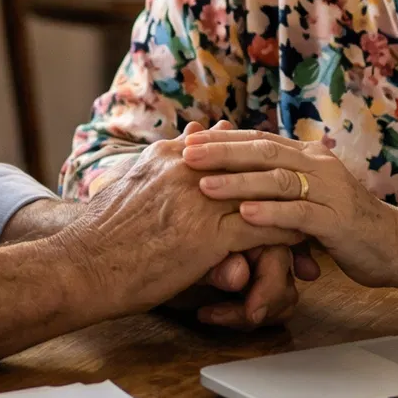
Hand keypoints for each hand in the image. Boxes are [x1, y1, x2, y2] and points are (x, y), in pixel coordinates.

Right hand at [54, 133, 304, 320]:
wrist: (81, 267)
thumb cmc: (103, 235)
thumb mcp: (133, 182)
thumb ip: (169, 158)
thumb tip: (197, 130)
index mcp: (170, 155)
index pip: (230, 147)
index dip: (258, 160)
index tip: (281, 169)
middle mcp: (189, 170)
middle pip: (254, 166)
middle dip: (283, 180)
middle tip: (309, 191)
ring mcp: (200, 201)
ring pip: (265, 195)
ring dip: (293, 207)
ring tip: (316, 216)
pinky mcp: (208, 236)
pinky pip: (264, 229)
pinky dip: (287, 235)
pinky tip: (303, 242)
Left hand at [181, 128, 397, 289]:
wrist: (394, 245)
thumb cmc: (342, 225)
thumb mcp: (306, 199)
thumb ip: (276, 185)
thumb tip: (229, 174)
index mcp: (307, 156)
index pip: (258, 141)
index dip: (221, 140)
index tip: (185, 139)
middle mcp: (318, 165)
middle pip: (264, 152)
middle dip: (222, 152)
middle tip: (185, 154)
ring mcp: (330, 191)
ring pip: (279, 181)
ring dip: (239, 182)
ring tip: (204, 186)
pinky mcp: (339, 221)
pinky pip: (300, 215)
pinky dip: (272, 214)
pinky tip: (245, 215)